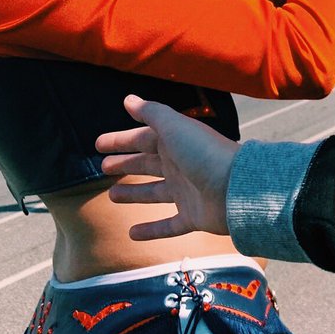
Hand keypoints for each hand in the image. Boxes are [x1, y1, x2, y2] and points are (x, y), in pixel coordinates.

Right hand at [95, 96, 237, 238]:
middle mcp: (180, 165)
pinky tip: (132, 234)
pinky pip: (168, 225)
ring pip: (154, 193)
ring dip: (134, 193)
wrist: (236, 188)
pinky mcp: (193, 216)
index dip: (121, 141)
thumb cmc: (204, 153)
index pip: (143, 139)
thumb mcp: (174, 127)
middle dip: (126, 163)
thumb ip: (151, 113)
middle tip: (103, 166)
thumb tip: (128, 99)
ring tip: (112, 196)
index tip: (98, 144)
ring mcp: (187, 192)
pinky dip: (151, 230)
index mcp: (176, 142)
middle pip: (147, 164)